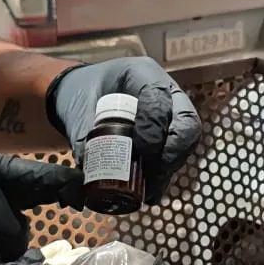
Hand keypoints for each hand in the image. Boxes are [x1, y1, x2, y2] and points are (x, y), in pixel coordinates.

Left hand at [46, 58, 200, 202]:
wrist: (84, 97)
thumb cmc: (82, 94)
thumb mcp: (76, 108)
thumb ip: (82, 134)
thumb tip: (89, 166)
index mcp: (142, 73)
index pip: (159, 97)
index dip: (154, 126)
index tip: (140, 149)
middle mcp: (166, 91)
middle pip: (186, 121)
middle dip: (172, 151)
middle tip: (151, 175)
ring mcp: (172, 112)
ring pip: (187, 139)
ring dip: (170, 167)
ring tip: (151, 190)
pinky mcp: (169, 134)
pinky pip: (177, 154)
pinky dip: (166, 174)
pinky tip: (152, 192)